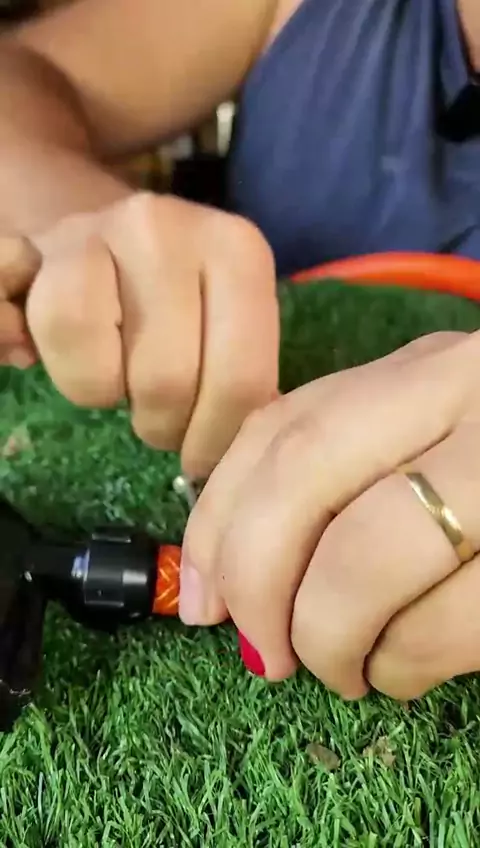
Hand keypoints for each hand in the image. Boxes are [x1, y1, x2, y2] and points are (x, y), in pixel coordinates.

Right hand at [1, 193, 278, 477]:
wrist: (97, 239)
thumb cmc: (172, 300)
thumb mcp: (222, 324)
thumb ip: (243, 374)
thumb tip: (244, 447)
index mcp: (240, 253)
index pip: (243, 380)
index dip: (216, 438)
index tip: (201, 456)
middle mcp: (176, 230)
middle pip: (171, 381)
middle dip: (163, 426)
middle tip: (159, 421)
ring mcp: (107, 231)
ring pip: (108, 368)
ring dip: (112, 397)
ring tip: (120, 382)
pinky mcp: (52, 249)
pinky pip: (56, 340)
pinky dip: (68, 370)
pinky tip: (80, 356)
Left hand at [181, 331, 479, 699]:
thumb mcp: (428, 445)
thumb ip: (336, 481)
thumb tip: (221, 582)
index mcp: (425, 370)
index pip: (283, 426)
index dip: (219, 519)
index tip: (203, 595)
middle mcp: (470, 393)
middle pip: (306, 474)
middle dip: (259, 577)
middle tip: (259, 649)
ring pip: (370, 557)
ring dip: (328, 636)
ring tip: (337, 665)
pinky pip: (449, 624)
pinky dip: (400, 665)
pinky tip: (400, 670)